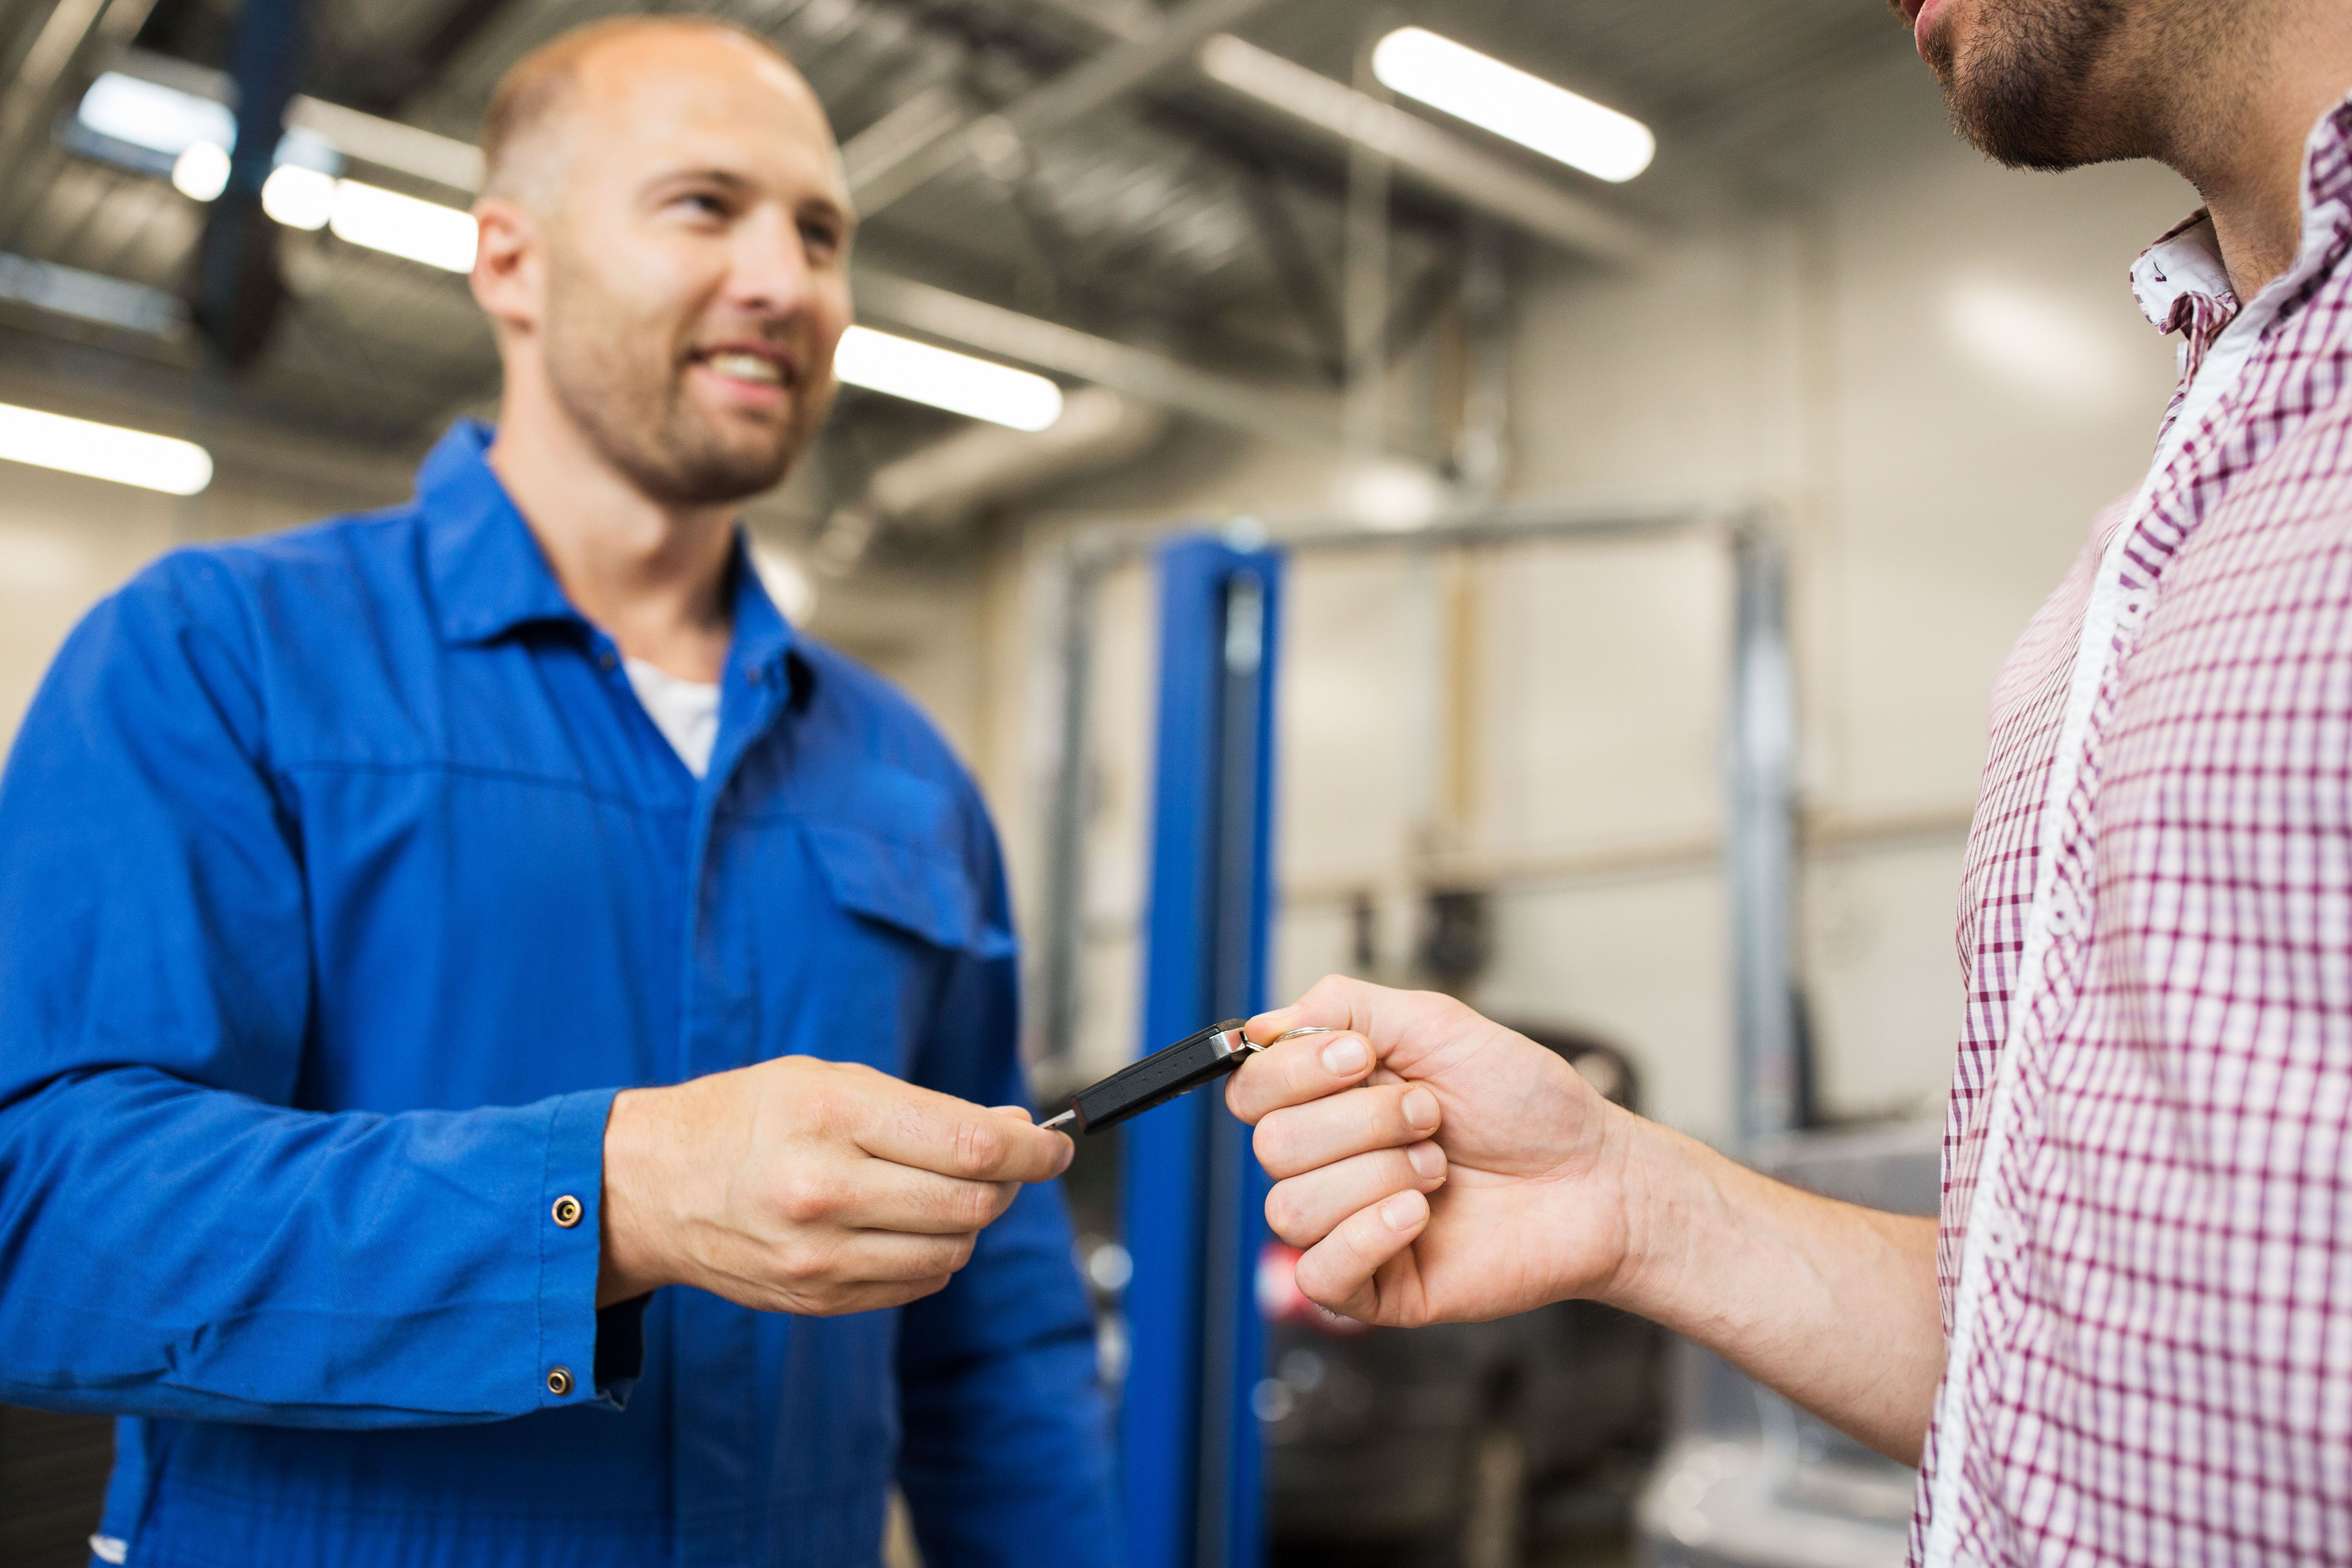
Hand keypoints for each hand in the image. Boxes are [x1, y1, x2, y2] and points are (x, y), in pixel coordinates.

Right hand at [597, 1056, 1071, 1314]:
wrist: (652, 1187)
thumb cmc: (748, 1118)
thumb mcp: (830, 1081)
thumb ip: (927, 1108)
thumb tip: (1016, 1129)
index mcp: (830, 1116)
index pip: (970, 1144)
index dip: (1031, 1148)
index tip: (1054, 1145)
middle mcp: (824, 1190)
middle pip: (971, 1204)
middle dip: (1007, 1183)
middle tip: (1008, 1162)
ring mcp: (818, 1255)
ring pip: (952, 1252)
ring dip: (970, 1222)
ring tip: (945, 1189)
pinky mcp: (816, 1299)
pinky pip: (916, 1284)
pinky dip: (932, 1254)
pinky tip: (905, 1224)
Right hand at [1226, 975, 1635, 1327]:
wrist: (1592, 1177)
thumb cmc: (1527, 1105)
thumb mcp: (1436, 1023)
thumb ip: (1343, 1006)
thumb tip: (1263, 1026)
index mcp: (1330, 1099)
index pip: (1252, 1089)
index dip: (1297, 1071)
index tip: (1364, 1058)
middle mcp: (1329, 1161)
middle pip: (1271, 1146)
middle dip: (1362, 1122)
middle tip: (1431, 1117)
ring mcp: (1347, 1225)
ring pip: (1291, 1207)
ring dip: (1379, 1175)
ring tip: (1439, 1169)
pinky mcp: (1373, 1286)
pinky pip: (1319, 1273)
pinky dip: (1367, 1235)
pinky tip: (1420, 1216)